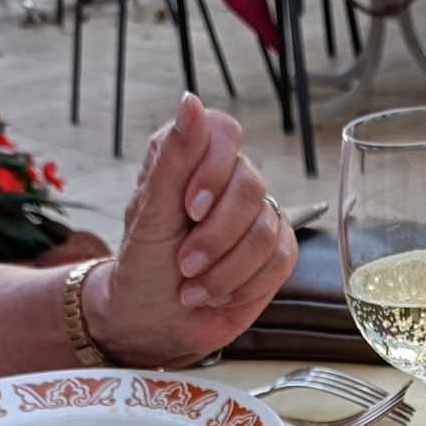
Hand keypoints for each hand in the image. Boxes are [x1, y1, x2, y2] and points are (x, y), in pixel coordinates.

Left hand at [88, 93, 297, 367]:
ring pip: (267, 230)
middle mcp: (227, 180)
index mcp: (191, 156)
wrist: (153, 324)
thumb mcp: (151, 215)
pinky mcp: (275, 253)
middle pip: (250, 187)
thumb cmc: (144, 266)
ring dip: (226, 270)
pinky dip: (245, 285)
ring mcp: (256, 216)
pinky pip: (281, 260)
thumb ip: (174, 158)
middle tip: (185, 264)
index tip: (189, 208)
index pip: (224, 132)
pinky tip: (218, 295)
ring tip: (194, 288)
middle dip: (216, 236)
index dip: (213, 170)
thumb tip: (191, 101)